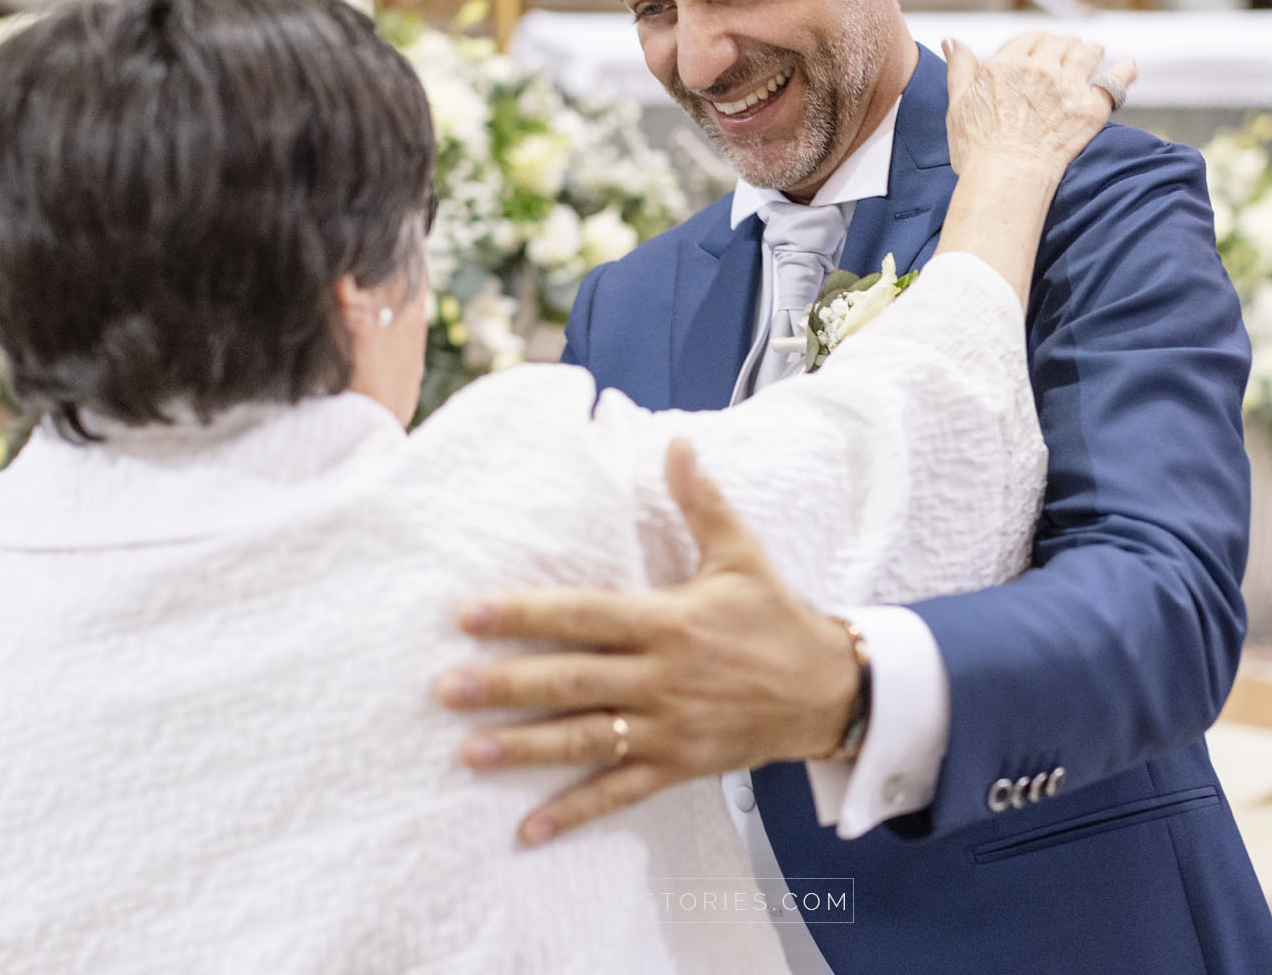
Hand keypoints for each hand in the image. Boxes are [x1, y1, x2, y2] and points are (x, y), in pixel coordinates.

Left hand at [435, 439, 859, 845]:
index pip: (583, 615)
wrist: (827, 692)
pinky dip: (575, 812)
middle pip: (572, 680)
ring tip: (468, 752)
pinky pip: (619, 792)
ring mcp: (668, 728)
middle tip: (445, 690)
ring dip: (525, 749)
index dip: (524, 614)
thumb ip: (700, 502)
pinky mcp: (677, 767)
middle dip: (505, 685)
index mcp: (668, 621)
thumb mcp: (741, 555)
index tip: (468, 614)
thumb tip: (677, 442)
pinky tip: (528, 829)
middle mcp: (661, 677)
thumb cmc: (774, 619)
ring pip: (586, 740)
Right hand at [941, 32, 1134, 177]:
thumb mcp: (958, 104)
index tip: (1038, 51)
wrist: (1006, 177)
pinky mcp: (1090, 108)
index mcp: (1006, 65)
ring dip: (1089, 50)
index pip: (1028, 40)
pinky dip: (1123, 72)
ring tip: (1092, 54)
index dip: (1034, 44)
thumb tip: (953, 40)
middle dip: (1062, 45)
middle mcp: (1039, 69)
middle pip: (1059, 42)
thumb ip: (959, 68)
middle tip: (1067, 52)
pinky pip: (1114, 80)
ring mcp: (1068, 87)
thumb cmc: (977, 148)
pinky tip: (1126, 68)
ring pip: (1087, 51)